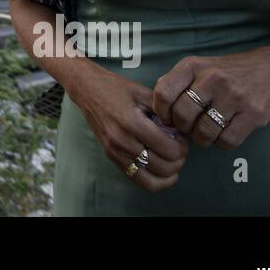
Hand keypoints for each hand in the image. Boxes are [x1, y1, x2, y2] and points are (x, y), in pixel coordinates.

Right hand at [69, 64, 188, 191]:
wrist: (87, 89)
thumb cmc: (116, 87)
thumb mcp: (143, 93)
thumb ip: (164, 111)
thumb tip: (181, 130)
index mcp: (131, 122)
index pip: (168, 148)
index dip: (182, 147)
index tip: (183, 140)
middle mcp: (122, 141)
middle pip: (162, 166)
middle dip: (178, 161)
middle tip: (181, 150)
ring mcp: (115, 152)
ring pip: (151, 179)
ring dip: (168, 174)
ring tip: (173, 162)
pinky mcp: (111, 157)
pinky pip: (137, 179)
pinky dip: (154, 181)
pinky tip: (163, 174)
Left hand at [153, 47, 269, 148]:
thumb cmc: (232, 70)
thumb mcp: (203, 65)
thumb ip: (179, 81)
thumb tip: (157, 106)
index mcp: (194, 66)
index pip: (163, 92)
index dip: (162, 111)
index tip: (168, 117)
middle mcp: (212, 79)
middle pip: (182, 116)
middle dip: (182, 128)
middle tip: (189, 127)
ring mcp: (234, 97)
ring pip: (203, 132)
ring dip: (202, 139)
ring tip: (206, 133)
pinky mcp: (253, 114)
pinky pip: (227, 141)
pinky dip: (222, 143)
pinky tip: (224, 134)